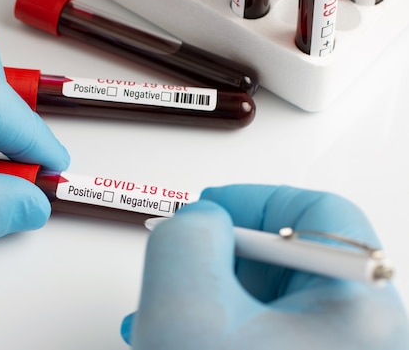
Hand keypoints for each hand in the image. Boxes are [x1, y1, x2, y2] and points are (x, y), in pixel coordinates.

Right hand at [121, 185, 408, 348]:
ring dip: (214, 294)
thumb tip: (199, 219)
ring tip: (170, 313)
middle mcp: (363, 337)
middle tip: (184, 267)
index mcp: (359, 311)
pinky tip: (186, 336)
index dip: (252, 199)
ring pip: (274, 299)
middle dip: (222, 256)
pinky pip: (268, 333)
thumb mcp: (185, 309)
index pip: (321, 211)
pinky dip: (223, 327)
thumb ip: (187, 235)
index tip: (209, 209)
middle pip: (294, 256)